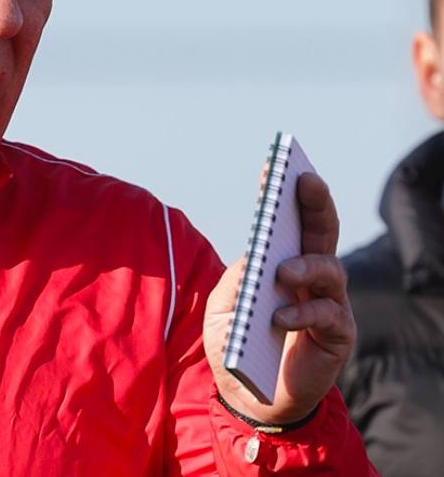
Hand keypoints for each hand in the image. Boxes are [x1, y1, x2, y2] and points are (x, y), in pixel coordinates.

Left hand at [202, 173, 356, 423]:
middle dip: (315, 202)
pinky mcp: (337, 335)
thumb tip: (257, 254)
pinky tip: (281, 318)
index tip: (273, 165)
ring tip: (281, 273)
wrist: (246, 396)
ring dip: (306, 266)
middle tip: (304, 180)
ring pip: (331, 269)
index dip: (281, 193)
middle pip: (321, 231)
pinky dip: (304, 312)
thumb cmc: (234, 344)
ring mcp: (326, 303)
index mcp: (279, 262)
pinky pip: (330, 314)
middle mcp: (308, 276)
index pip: (287, 221)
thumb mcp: (224, 308)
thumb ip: (239, 279)